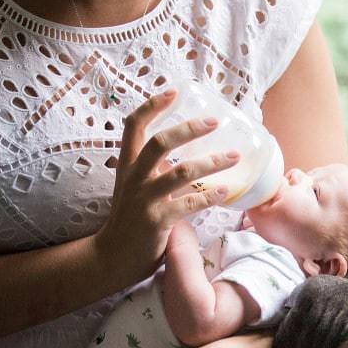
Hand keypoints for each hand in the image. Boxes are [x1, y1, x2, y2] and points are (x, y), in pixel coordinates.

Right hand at [94, 90, 239, 285]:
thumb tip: (186, 154)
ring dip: (212, 162)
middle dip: (189, 128)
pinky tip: (226, 191)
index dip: (153, 105)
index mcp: (127, 164)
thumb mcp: (134, 187)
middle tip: (215, 121)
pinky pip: (189, 203)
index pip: (134, 125)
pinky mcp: (157, 220)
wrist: (113, 255)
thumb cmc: (130, 218)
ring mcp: (145, 198)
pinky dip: (210, 195)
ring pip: (182, 171)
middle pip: (160, 142)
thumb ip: (152, 169)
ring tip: (234, 156)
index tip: (175, 92)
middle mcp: (134, 177)